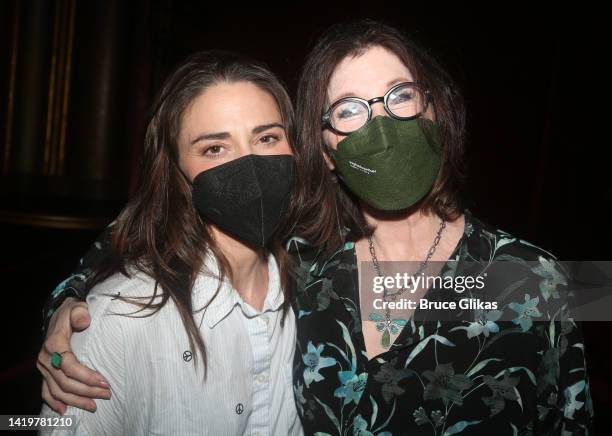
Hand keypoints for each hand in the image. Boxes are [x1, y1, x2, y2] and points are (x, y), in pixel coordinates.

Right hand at [37, 297, 110, 413]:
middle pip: (66, 382)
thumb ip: (80, 313)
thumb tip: (84, 321)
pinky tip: (65, 410)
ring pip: (58, 390)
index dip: (86, 377)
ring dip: (76, 400)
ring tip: (94, 405)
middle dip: (87, 391)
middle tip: (107, 394)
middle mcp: (46, 358)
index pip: (69, 366)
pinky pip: (46, 391)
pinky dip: (54, 402)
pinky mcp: (45, 372)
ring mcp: (44, 367)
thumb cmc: (72, 311)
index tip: (105, 382)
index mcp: (54, 343)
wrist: (59, 314)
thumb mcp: (77, 307)